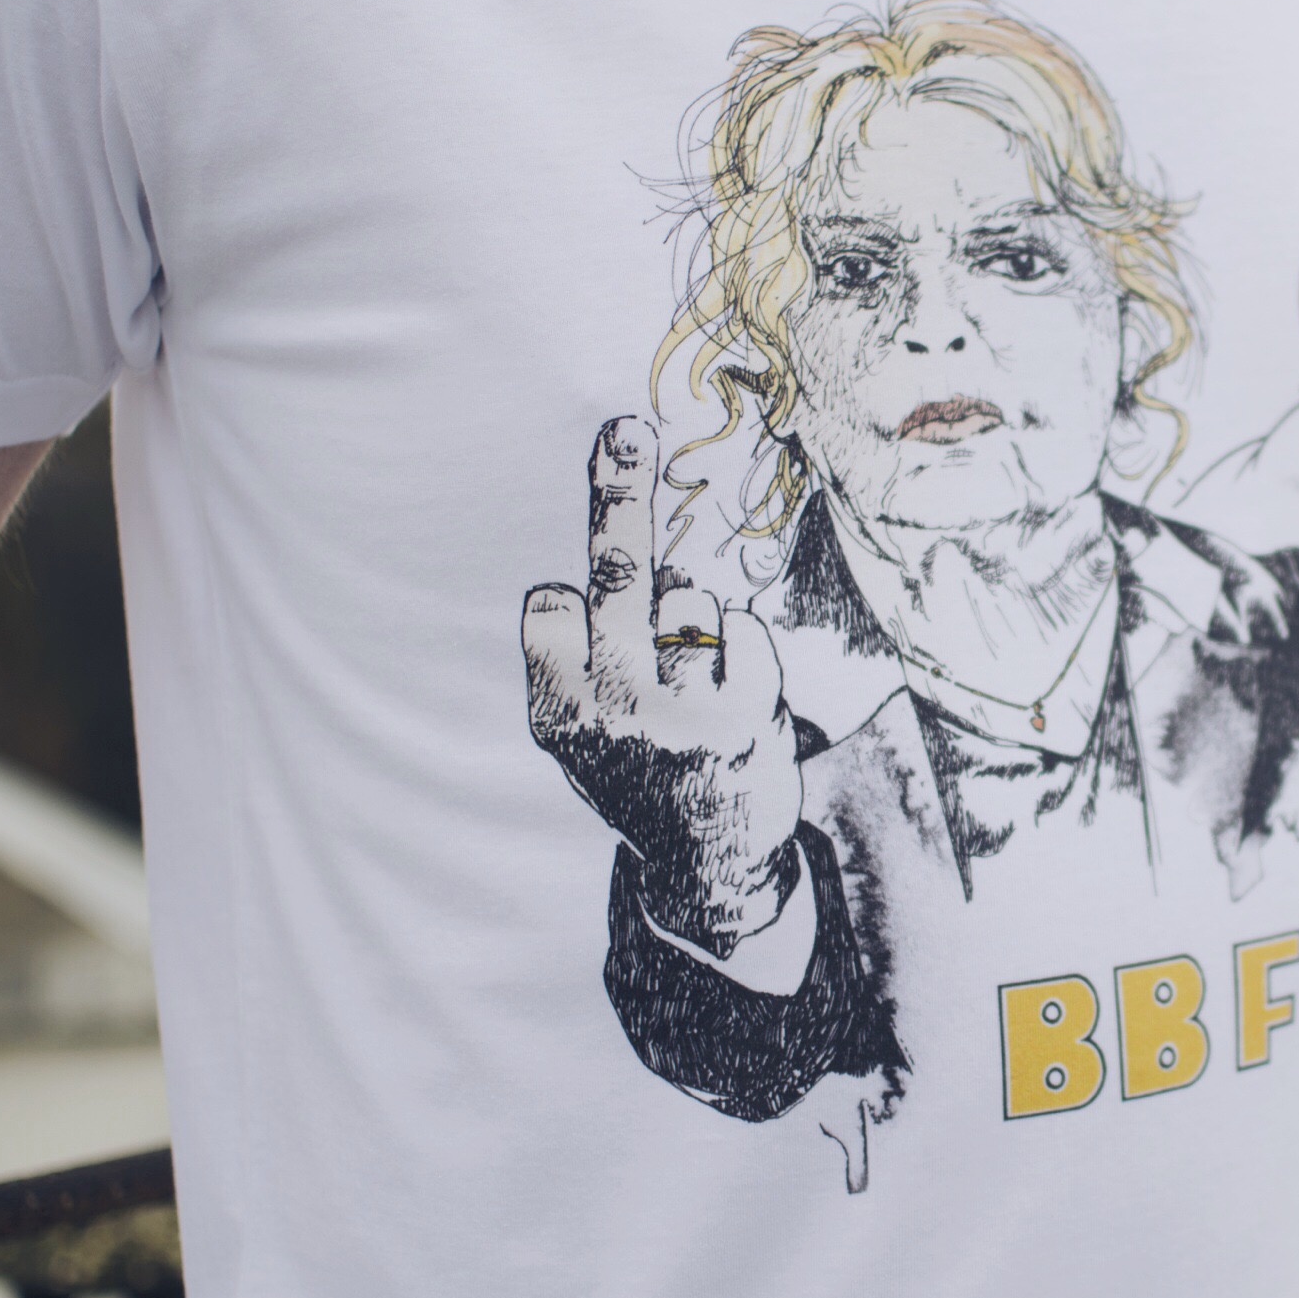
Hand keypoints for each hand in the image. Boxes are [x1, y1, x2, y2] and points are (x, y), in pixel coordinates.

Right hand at [521, 417, 802, 953]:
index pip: (551, 608)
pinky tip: (736, 696)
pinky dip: (744, 646)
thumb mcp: (590, 735)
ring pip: (691, 603)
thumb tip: (633, 564)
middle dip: (617, 496)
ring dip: (698, 624)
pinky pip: (743, 628)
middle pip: (618, 580)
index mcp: (560, 720)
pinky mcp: (747, 718)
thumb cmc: (645, 777)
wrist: (712, 869)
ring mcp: (684, 717)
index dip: (572, 600)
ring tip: (699, 687)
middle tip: (625, 428)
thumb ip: (586, 661)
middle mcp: (615, 718)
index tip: (576, 601)